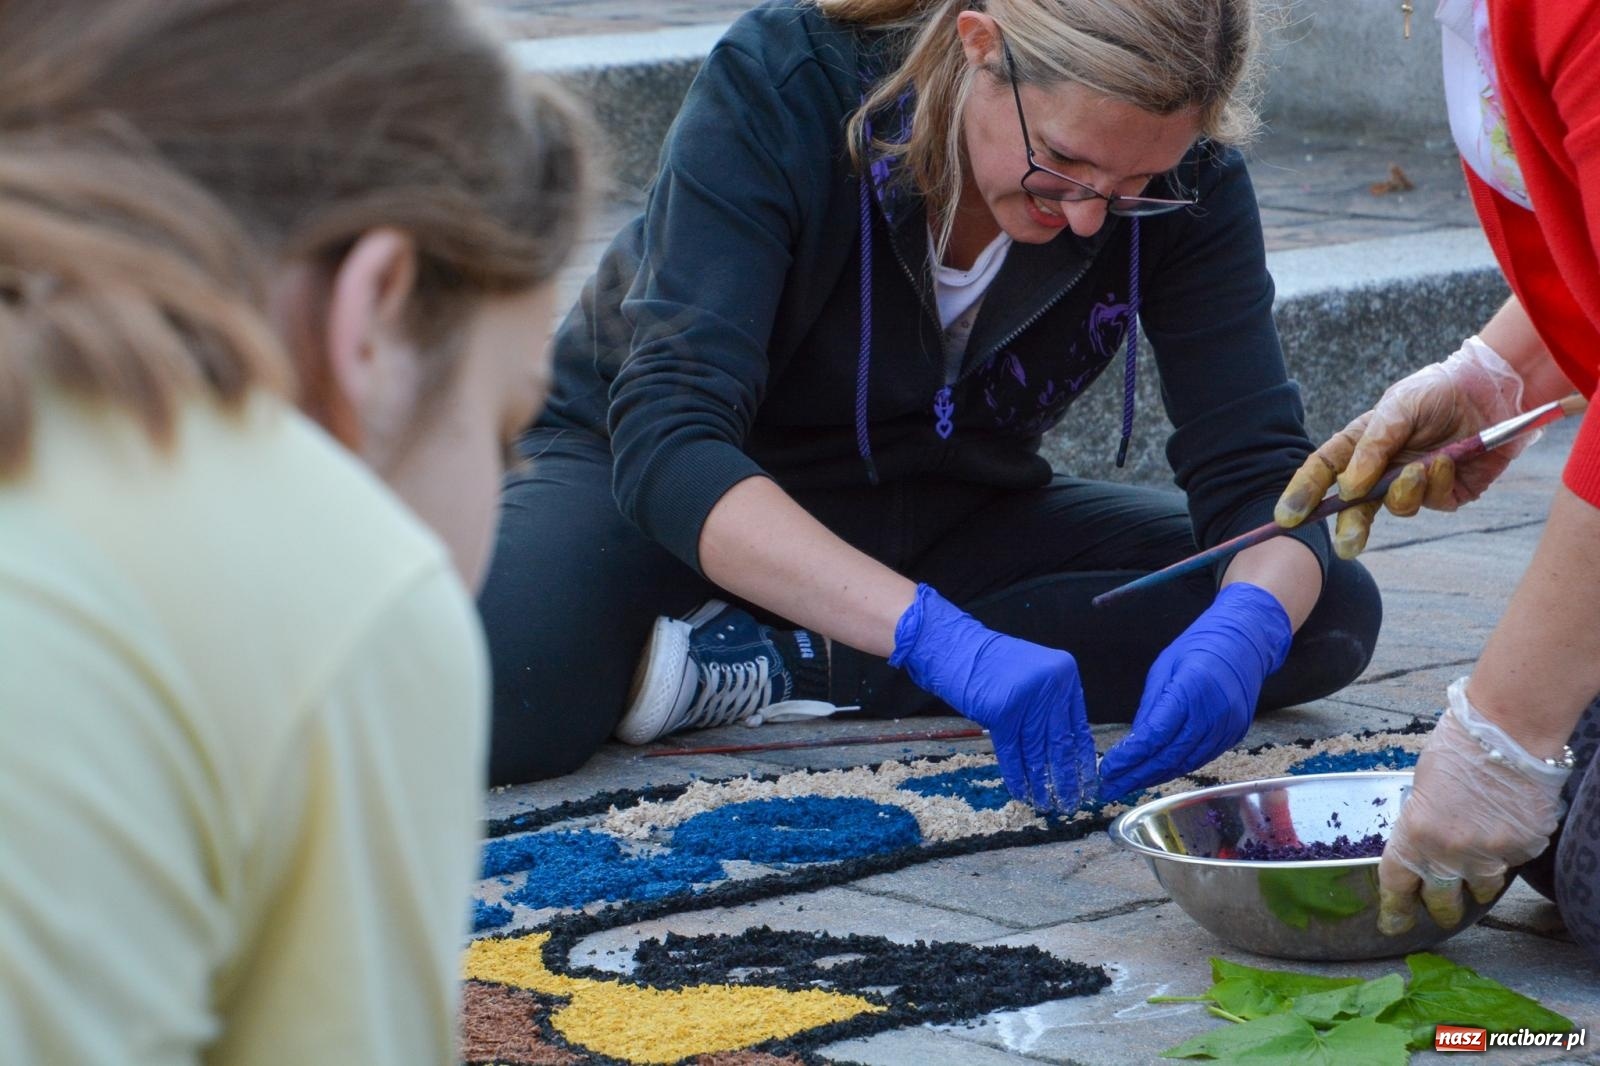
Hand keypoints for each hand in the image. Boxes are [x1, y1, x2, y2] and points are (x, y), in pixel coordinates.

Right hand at [890, 584, 1095, 811]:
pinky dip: (1017, 775)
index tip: (1088, 784)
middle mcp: (1051, 685)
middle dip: (1066, 778)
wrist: (957, 648)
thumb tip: (1066, 750)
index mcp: (1065, 674)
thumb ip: (1052, 705)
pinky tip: (1023, 793)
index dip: (1082, 759)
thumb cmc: (993, 664)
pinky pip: (1013, 752)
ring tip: (1048, 805)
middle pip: (1061, 742)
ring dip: (1042, 783)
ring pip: (1038, 751)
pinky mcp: (1002, 712)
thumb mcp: (1033, 676)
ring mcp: (1027, 698)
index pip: (1078, 726)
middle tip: (1071, 803)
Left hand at [1097, 583, 1291, 800]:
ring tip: (1128, 784)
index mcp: (1191, 690)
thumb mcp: (1163, 669)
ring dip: (1155, 777)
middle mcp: (1213, 713)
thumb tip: (1131, 744)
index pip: (1155, 735)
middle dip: (1137, 775)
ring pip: (1186, 763)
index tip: (1108, 770)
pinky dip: (1176, 768)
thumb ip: (1149, 708)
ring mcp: (1228, 727)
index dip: (1130, 757)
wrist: (1244, 643)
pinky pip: (1201, 758)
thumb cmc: (1198, 648)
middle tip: (1111, 787)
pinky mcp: (1235, 734)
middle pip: (1170, 756)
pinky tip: (1157, 773)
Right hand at [1274, 336, 1529, 557]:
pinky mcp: (1444, 495)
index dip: (1303, 494)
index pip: (1323, 472)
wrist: (1493, 391)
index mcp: (1360, 447)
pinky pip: (1432, 501)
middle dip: (1350, 526)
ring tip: (1422, 466)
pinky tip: (1446, 462)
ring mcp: (1412, 486)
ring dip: (1405, 491)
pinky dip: (1436, 482)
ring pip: (1397, 508)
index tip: (1287, 516)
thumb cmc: (1437, 392)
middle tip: (1348, 545)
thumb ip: (1373, 446)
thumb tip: (1349, 488)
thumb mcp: (1398, 406)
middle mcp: (1381, 470)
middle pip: (1354, 507)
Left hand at [1378, 678, 1570, 933]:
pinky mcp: (1526, 849)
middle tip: (1440, 911)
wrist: (1509, 732)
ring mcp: (1493, 854)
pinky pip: (1512, 863)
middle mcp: (1452, 853)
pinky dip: (1507, 854)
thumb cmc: (1457, 747)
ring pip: (1483, 888)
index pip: (1397, 883)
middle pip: (1442, 899)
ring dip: (1477, 884)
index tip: (1393, 923)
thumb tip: (1425, 839)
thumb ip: (1421, 821)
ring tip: (1476, 870)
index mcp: (1415, 835)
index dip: (1395, 907)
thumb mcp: (1421, 786)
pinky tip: (1505, 831)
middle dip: (1440, 908)